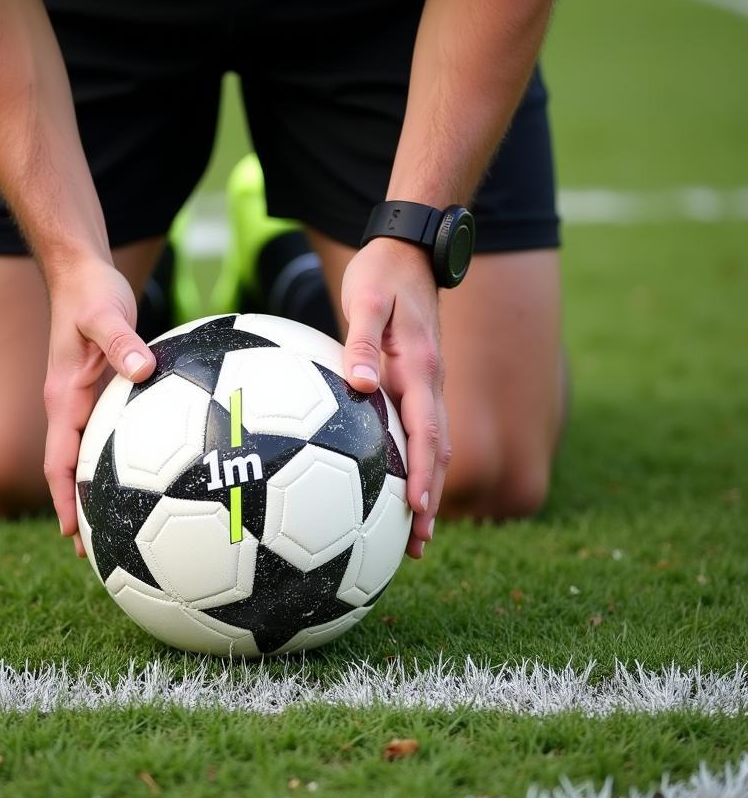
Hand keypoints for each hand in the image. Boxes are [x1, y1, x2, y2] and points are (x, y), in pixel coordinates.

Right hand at [42, 256, 154, 552]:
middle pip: (71, 472)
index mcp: (64, 400)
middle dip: (79, 512)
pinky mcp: (103, 394)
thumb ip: (123, 341)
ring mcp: (85, 403)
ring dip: (99, 493)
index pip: (58, 462)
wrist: (82, 272)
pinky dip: (120, 463)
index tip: (72, 534)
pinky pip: (110, 437)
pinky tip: (150, 476)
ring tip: (122, 529)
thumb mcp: (106, 313)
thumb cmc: (92, 293)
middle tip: (98, 552)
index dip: (64, 499)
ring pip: (89, 458)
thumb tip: (145, 370)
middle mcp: (70, 408)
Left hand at [340, 239, 449, 558]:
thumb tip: (359, 384)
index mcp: (419, 367)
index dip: (423, 473)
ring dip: (429, 487)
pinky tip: (399, 485)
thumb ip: (359, 340)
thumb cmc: (382, 275)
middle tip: (419, 544)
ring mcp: (428, 384)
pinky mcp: (417, 383)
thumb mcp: (365, 298)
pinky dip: (418, 463)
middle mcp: (430, 382)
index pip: (426, 431)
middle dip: (431, 499)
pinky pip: (422, 430)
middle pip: (438, 451)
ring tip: (416, 532)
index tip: (416, 510)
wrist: (410, 253)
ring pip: (435, 445)